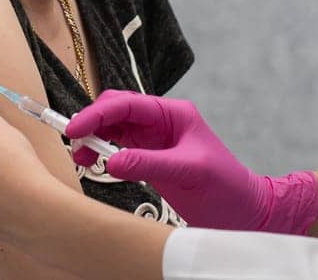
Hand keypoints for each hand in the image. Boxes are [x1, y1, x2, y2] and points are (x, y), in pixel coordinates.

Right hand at [67, 90, 317, 233]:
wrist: (243, 212)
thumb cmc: (226, 188)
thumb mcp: (188, 172)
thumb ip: (149, 163)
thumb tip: (111, 161)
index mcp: (173, 113)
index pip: (128, 105)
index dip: (98, 114)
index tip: (76, 128)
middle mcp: (161, 121)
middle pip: (116, 111)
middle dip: (92, 122)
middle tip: (74, 141)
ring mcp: (153, 140)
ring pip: (113, 128)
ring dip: (94, 138)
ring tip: (80, 156)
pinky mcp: (149, 158)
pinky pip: (118, 148)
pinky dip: (102, 153)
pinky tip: (94, 163)